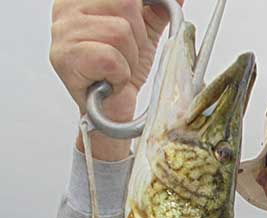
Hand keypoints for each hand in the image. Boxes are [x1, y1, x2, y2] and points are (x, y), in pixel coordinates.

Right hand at [50, 0, 184, 116]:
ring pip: (119, 32)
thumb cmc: (122, 72)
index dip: (143, 6)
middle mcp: (67, 8)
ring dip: (129, 58)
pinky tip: (110, 80)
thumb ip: (156, 9)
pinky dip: (119, 74)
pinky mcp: (66, 58)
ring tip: (118, 70)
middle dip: (138, 35)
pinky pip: (110, 58)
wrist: (111, 111)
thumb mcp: (144, 33)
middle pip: (125, 4)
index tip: (148, 17)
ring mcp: (63, 31)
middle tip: (128, 55)